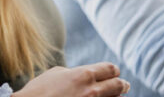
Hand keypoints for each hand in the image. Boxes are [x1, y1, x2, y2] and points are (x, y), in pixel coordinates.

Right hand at [15, 62, 129, 96]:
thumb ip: (74, 72)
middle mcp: (92, 90)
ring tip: (115, 95)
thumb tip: (84, 74)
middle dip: (122, 85)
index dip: (113, 71)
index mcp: (84, 74)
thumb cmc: (38, 92)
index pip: (110, 69)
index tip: (114, 73)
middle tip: (125, 85)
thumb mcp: (56, 74)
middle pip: (118, 86)